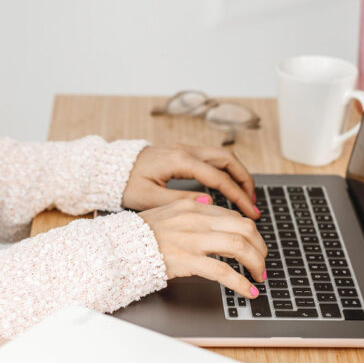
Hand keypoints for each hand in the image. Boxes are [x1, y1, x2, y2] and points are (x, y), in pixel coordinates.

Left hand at [122, 144, 258, 218]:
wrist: (109, 167)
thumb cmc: (125, 183)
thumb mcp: (148, 198)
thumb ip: (179, 201)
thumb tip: (209, 205)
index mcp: (180, 161)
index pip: (218, 178)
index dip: (238, 196)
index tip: (250, 212)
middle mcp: (186, 150)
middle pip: (228, 160)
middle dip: (245, 181)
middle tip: (254, 204)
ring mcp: (186, 150)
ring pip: (223, 157)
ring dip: (238, 175)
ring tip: (246, 197)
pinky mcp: (183, 153)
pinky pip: (212, 159)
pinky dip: (226, 172)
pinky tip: (229, 188)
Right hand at [139, 199, 267, 298]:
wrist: (119, 247)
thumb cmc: (140, 235)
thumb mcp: (167, 212)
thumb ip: (189, 208)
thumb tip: (208, 203)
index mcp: (194, 207)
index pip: (234, 216)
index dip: (251, 234)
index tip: (255, 247)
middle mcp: (197, 220)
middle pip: (245, 228)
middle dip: (260, 248)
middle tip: (262, 263)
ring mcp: (193, 240)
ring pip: (239, 247)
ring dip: (256, 264)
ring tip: (258, 277)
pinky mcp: (188, 260)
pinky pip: (223, 271)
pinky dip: (240, 283)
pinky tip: (248, 291)